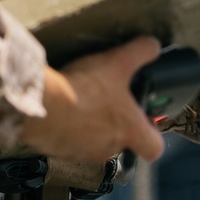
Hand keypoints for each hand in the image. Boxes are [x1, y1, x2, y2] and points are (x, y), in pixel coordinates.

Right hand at [19, 36, 164, 163]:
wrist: (46, 108)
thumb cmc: (86, 91)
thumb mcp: (118, 62)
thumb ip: (140, 52)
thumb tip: (153, 46)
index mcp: (129, 131)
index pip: (154, 148)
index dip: (152, 135)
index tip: (146, 121)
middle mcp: (110, 148)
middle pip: (121, 141)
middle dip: (115, 122)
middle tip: (106, 99)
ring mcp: (84, 153)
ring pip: (94, 142)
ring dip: (89, 124)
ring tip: (81, 99)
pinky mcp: (61, 151)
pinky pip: (69, 142)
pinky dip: (67, 127)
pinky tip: (62, 108)